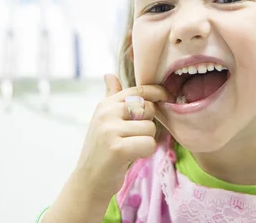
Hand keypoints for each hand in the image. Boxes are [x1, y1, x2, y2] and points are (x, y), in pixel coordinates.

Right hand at [73, 74, 168, 199]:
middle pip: (149, 109)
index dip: (157, 92)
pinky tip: (131, 157)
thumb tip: (109, 75)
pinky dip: (145, 153)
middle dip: (148, 124)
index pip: (139, 90)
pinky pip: (149, 144)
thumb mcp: (104, 119)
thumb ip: (111, 97)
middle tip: (133, 137)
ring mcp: (110, 130)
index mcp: (106, 104)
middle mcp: (106, 113)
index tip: (166, 96)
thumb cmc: (102, 148)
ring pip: (151, 128)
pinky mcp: (117, 149)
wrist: (89, 180)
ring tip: (130, 148)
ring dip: (146, 141)